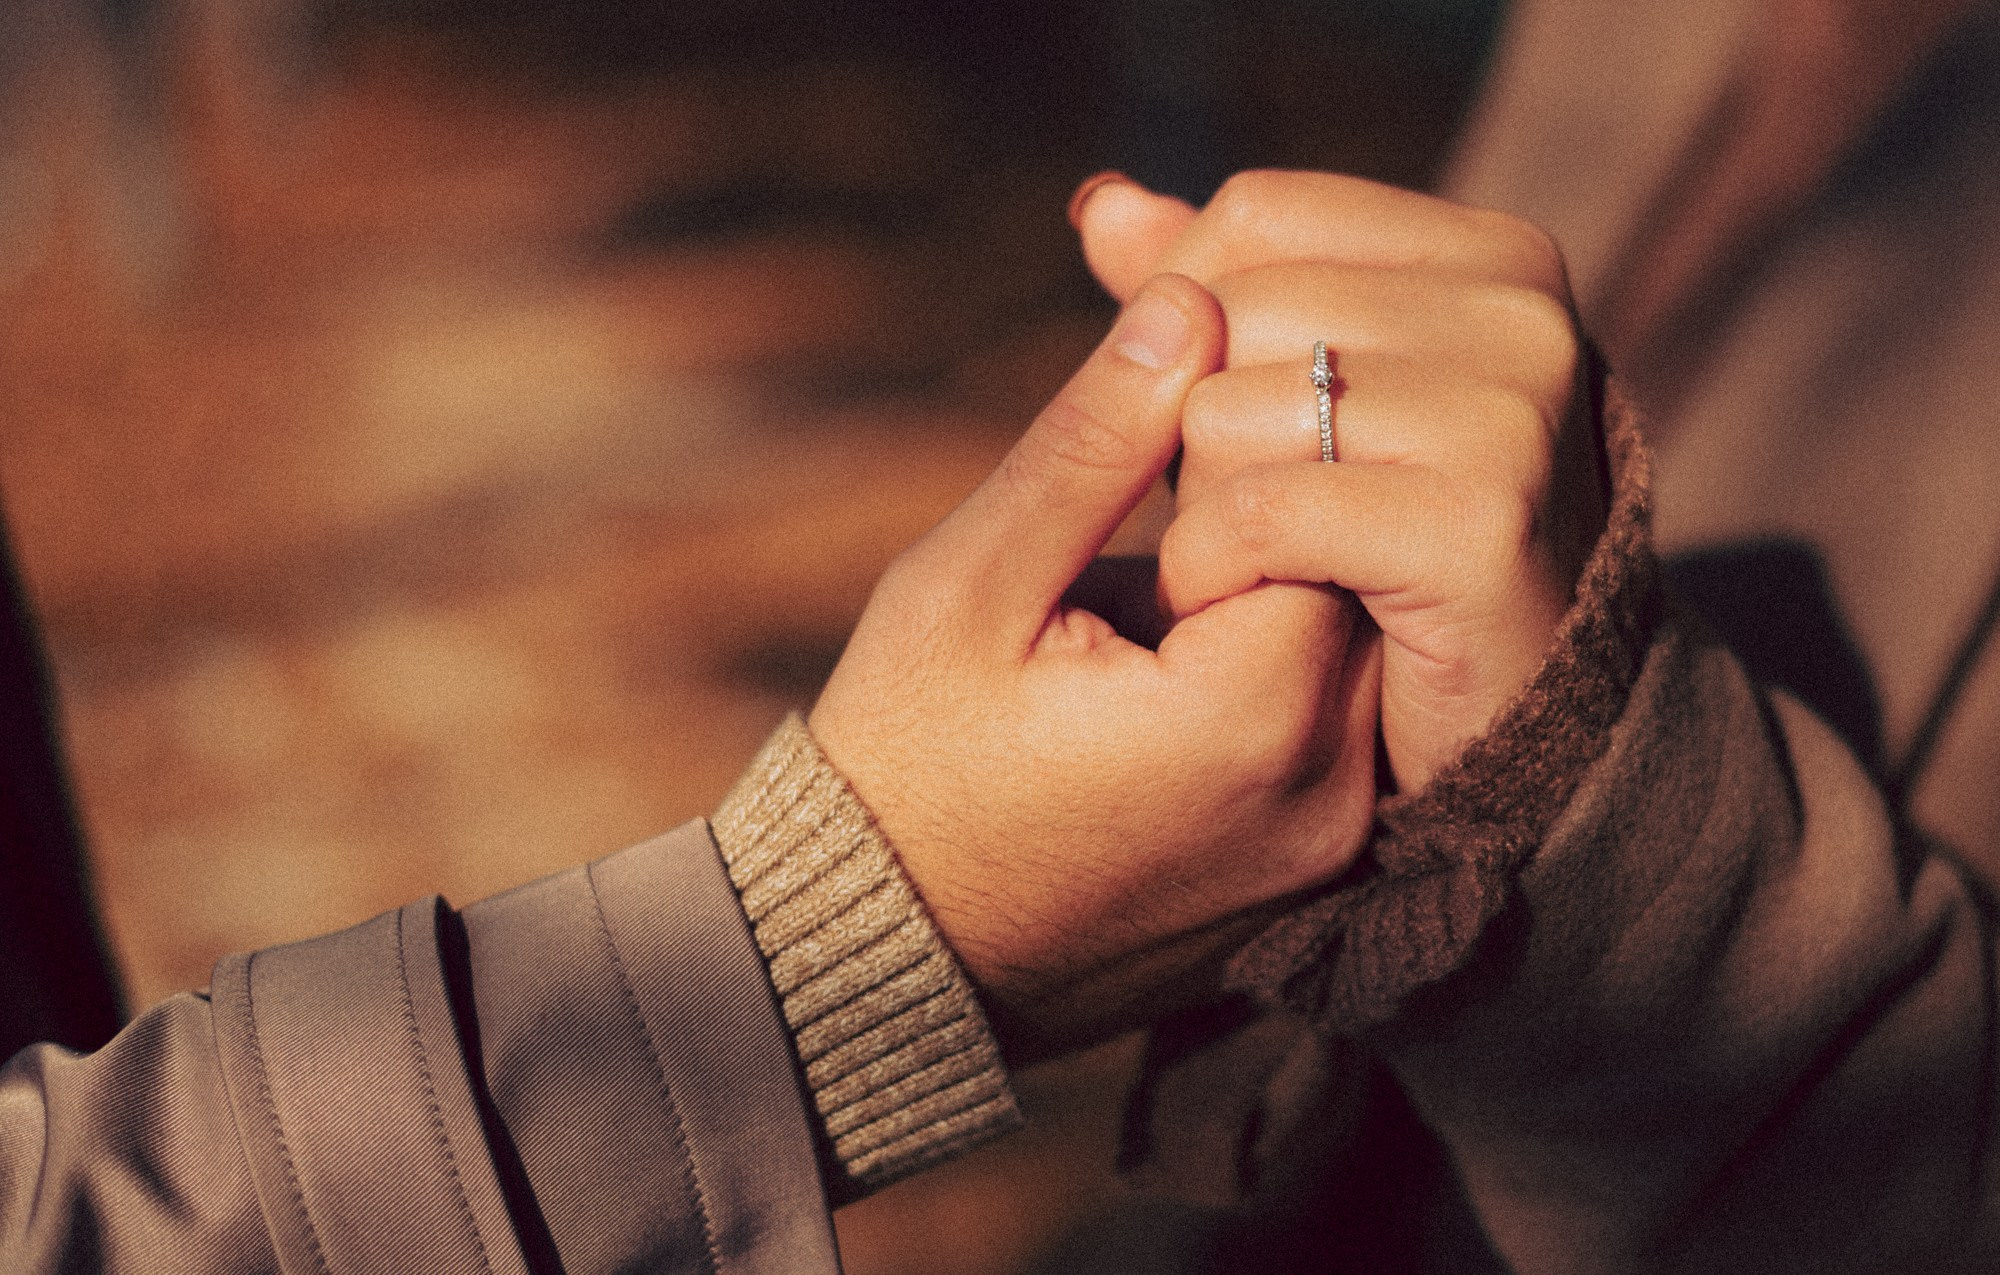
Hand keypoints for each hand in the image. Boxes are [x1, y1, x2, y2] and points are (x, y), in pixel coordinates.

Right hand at [809, 274, 1378, 1062]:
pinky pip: (1338, 730)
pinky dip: (1278, 669)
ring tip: (1160, 586)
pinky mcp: (1310, 878)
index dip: (1244, 441)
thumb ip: (1094, 441)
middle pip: (1360, 567)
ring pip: (1356, 643)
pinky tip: (1180, 656)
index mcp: (1253, 714)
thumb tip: (1190, 298)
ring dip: (1279, 583)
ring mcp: (1329, 850)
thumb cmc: (904, 764)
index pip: (1325, 498)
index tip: (1152, 444)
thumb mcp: (971, 583)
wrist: (879, 962)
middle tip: (1167, 491)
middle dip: (1274, 501)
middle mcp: (1329, 794)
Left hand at [1072, 171, 1607, 791]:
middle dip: (1186, 425)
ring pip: (1225, 414)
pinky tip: (1232, 607)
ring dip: (1192, 511)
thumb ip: (1214, 292)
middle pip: (1229, 315)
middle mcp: (1520, 317)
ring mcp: (1510, 419)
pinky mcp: (1477, 529)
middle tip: (1237, 512)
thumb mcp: (1308, 399)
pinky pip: (1256, 514)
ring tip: (1251, 564)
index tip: (1197, 408)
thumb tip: (1100, 201)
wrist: (1507, 725)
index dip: (1182, 312)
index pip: (1258, 213)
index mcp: (1494, 258)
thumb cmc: (1384, 548)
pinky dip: (1209, 572)